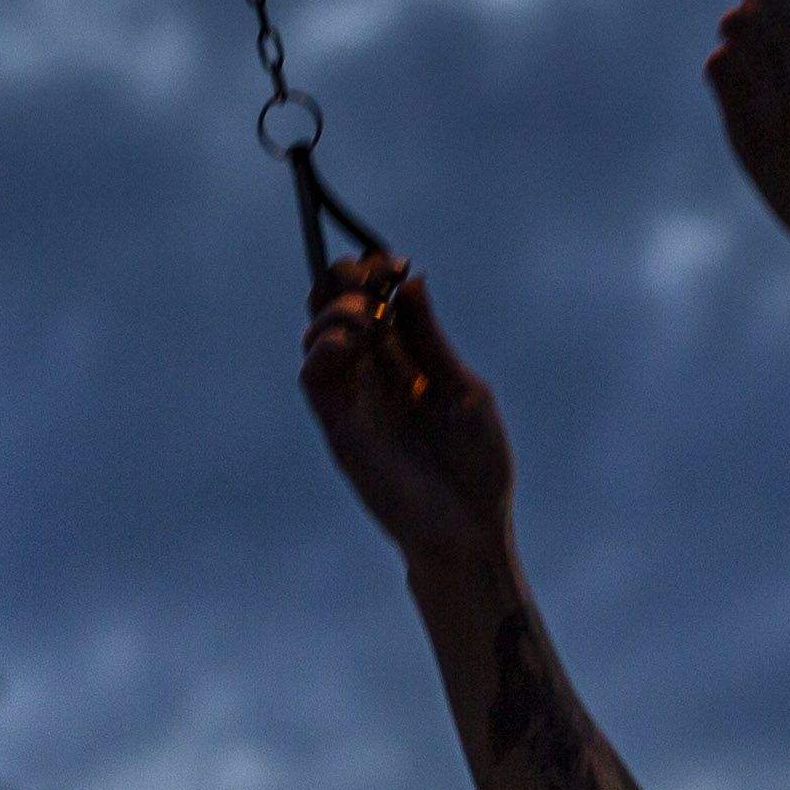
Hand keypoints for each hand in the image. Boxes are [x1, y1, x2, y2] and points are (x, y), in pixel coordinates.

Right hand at [299, 256, 515, 567]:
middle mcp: (375, 376)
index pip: (377, 303)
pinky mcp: (339, 428)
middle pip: (340, 310)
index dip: (376, 274)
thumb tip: (410, 280)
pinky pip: (313, 378)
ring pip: (318, 335)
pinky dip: (321, 348)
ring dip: (334, 311)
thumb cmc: (476, 464)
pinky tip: (348, 341)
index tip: (394, 260)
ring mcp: (354, 400)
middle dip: (345, 280)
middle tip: (369, 273)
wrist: (470, 529)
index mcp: (408, 364)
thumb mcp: (462, 388)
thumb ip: (430, 339)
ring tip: (366, 315)